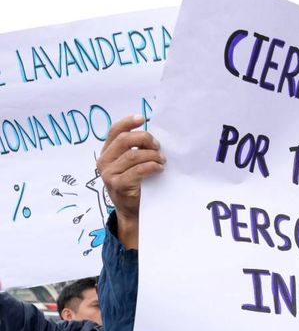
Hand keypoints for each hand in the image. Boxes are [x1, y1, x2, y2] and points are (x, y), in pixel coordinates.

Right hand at [97, 115, 165, 249]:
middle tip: (158, 147)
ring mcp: (109, 173)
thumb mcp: (132, 165)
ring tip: (162, 161)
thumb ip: (136, 151)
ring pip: (133, 155)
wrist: (132, 212)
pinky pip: (137, 170)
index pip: (114, 131)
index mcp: (107, 153)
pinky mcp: (118, 185)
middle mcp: (104, 161)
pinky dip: (151, 167)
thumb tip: (153, 137)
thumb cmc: (136, 185)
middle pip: (124, 140)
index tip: (142, 118)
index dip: (128, 122)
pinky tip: (159, 169)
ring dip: (151, 155)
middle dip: (144, 139)